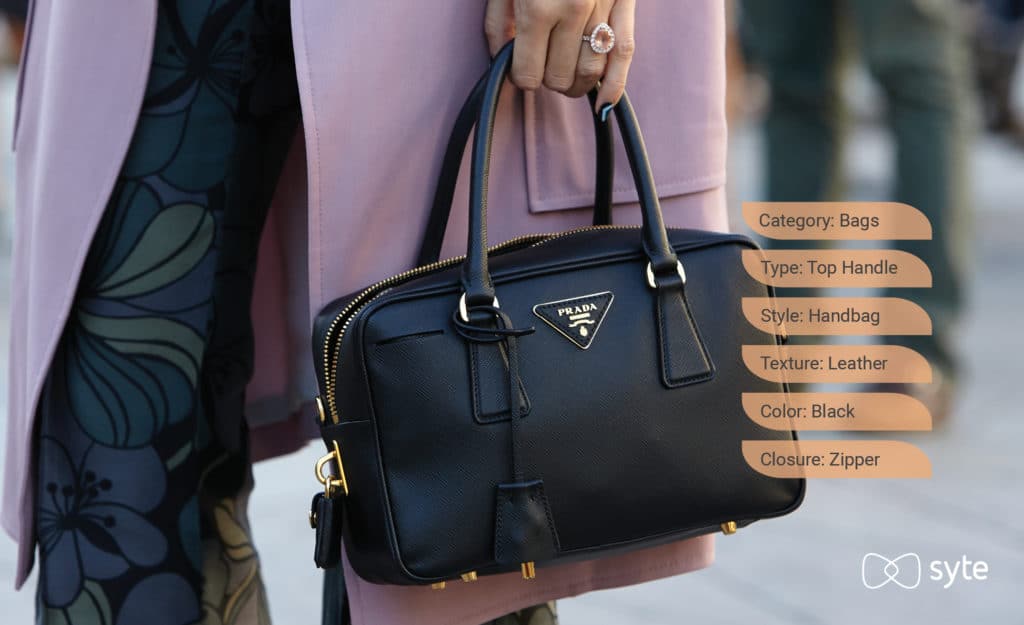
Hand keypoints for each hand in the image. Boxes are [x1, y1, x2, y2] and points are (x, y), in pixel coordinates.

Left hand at [484, 0, 635, 112]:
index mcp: (538, 8)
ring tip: (564, 80)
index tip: (520, 72)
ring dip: (575, 85)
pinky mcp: (625, 3)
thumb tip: (502, 60)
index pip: (529, 74)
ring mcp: (603, 9)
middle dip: (547, 81)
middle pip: (560, 77)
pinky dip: (615, 84)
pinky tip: (604, 102)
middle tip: (540, 70)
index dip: (521, 79)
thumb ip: (500, 23)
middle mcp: (573, 12)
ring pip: (590, 72)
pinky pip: (625, 52)